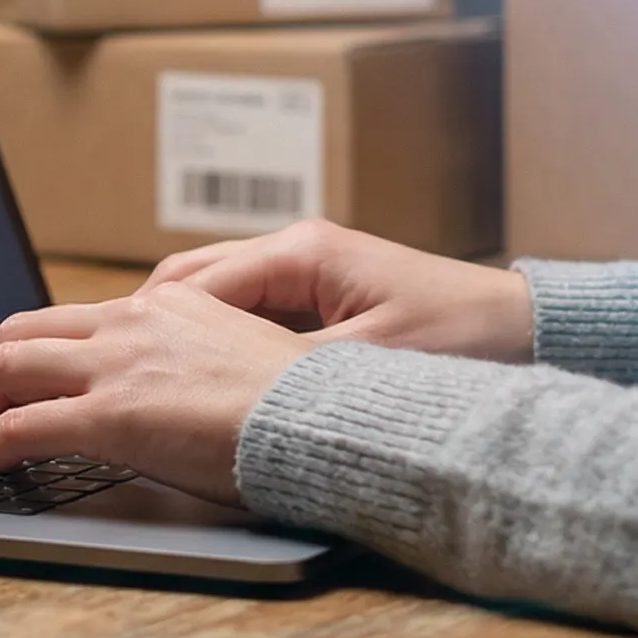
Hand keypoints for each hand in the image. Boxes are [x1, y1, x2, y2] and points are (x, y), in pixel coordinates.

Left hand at [0, 283, 314, 504]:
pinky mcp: (108, 415)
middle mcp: (133, 321)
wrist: (327, 421)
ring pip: (5, 369)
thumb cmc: (306, 408)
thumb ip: (198, 368)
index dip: (34, 356)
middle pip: (23, 335)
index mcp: (167, 305)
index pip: (75, 320)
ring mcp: (116, 365)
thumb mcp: (246, 363)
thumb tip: (180, 399)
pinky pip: (15, 429)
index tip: (18, 387)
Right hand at [144, 219, 534, 364]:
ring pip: (213, 295)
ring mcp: (307, 269)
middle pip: (190, 279)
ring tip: (144, 379)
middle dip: (147, 324)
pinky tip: (200, 378)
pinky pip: (245, 312)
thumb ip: (288, 369)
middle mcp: (296, 249)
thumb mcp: (368, 364)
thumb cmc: (461, 341)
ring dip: (178, 333)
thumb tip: (220, 389)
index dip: (149, 328)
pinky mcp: (321, 294)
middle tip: (111, 372)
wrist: (527, 331)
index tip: (115, 366)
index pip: (195, 285)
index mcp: (301, 252)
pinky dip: (214, 340)